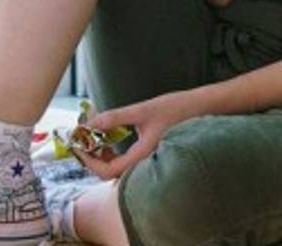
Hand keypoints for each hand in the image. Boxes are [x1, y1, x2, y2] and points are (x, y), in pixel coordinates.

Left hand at [72, 91, 201, 179]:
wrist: (203, 109)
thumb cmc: (177, 108)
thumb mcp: (142, 110)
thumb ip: (116, 118)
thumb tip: (90, 123)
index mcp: (144, 156)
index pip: (108, 171)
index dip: (88, 160)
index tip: (77, 144)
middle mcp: (146, 163)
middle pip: (109, 173)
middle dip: (91, 157)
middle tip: (81, 138)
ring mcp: (148, 161)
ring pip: (117, 168)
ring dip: (101, 154)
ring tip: (94, 134)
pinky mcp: (149, 155)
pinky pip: (125, 161)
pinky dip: (112, 150)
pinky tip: (109, 135)